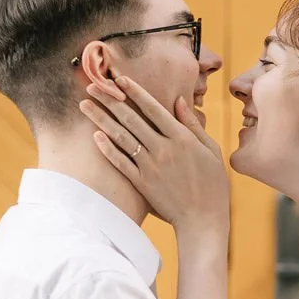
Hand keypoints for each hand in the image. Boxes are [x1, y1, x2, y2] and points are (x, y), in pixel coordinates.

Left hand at [80, 75, 228, 234]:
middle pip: (131, 118)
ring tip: (85, 105)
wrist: (203, 219)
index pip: (153, 108)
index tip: (119, 79)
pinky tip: (95, 136)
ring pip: (121, 137)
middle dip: (110, 100)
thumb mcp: (210, 150)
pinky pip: (121, 162)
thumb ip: (193, 125)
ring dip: (101, 119)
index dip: (135, 91)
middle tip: (92, 86)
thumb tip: (178, 100)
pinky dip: (107, 149)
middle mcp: (164, 149)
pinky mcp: (142, 183)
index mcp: (182, 138)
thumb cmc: (212, 184)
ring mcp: (151, 166)